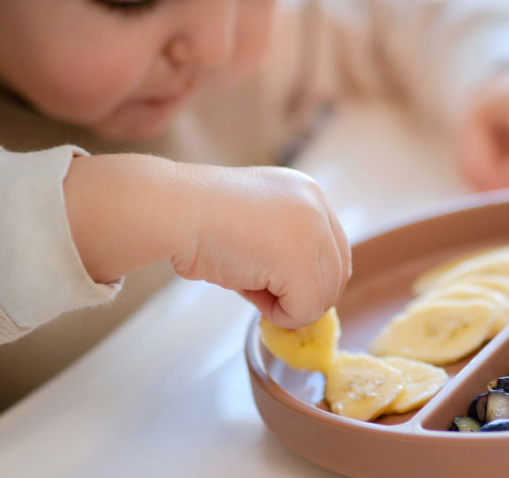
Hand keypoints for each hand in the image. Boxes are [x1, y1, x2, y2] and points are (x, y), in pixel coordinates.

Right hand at [171, 165, 350, 327]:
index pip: (333, 250)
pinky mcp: (299, 259)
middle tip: (264, 296)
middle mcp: (316, 205)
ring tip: (252, 289)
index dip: (309, 278)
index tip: (277, 286)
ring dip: (290, 306)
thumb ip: (284, 249)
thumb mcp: (256, 227)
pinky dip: (281, 316)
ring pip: (324, 295)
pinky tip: (251, 294)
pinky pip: (306, 309)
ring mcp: (312, 230)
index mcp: (307, 192)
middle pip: (336, 273)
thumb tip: (302, 296)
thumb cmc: (199, 221)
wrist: (171, 211)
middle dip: (303, 295)